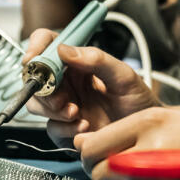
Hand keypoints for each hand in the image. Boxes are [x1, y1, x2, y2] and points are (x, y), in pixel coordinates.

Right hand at [22, 30, 158, 146]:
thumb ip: (97, 60)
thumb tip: (65, 50)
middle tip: (60, 97)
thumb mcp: (124, 76)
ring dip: (52, 109)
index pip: (48, 45)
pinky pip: (52, 128)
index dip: (36, 47)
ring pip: (37, 103)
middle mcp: (68, 82)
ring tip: (76, 113)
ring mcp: (65, 105)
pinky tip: (84, 128)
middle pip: (35, 77)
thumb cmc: (140, 102)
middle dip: (42, 87)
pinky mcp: (66, 129)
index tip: (34, 58)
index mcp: (78, 62)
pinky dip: (65, 129)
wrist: (146, 134)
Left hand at [75, 107, 179, 179]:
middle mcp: (148, 145)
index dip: (93, 157)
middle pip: (97, 170)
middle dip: (103, 177)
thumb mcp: (177, 123)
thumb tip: (86, 143)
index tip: (104, 160)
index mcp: (149, 120)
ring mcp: (159, 177)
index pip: (93, 144)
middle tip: (122, 176)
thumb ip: (133, 132)